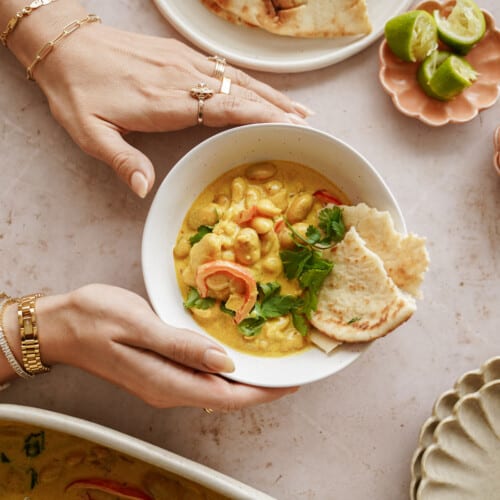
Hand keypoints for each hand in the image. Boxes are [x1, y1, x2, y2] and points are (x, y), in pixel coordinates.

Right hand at [27, 285, 296, 409]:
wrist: (62, 325)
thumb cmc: (95, 319)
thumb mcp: (139, 326)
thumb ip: (181, 346)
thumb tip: (223, 363)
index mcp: (166, 382)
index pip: (225, 397)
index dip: (261, 392)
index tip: (289, 383)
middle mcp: (167, 390)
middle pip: (224, 397)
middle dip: (259, 387)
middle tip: (287, 370)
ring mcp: (162, 383)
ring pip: (213, 390)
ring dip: (243, 380)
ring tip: (268, 364)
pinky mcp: (158, 371)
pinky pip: (200, 378)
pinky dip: (222, 370)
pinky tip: (231, 356)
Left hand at [33, 24, 309, 197]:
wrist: (63, 45)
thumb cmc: (78, 90)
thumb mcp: (89, 132)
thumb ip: (120, 159)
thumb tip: (146, 190)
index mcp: (166, 99)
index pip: (225, 107)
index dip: (259, 116)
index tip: (289, 127)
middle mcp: (183, 76)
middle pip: (241, 91)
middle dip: (277, 108)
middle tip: (308, 125)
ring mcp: (184, 61)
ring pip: (239, 78)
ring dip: (271, 95)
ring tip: (299, 111)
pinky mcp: (180, 54)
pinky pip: (225, 69)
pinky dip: (251, 83)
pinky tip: (263, 91)